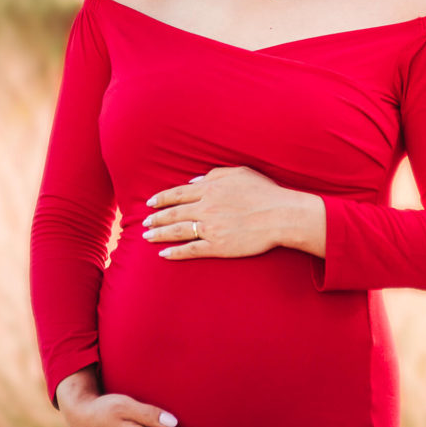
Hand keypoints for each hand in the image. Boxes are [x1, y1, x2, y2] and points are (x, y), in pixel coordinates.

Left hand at [142, 165, 299, 259]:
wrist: (280, 215)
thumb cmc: (264, 191)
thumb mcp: (239, 173)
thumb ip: (214, 174)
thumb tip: (193, 182)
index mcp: (210, 189)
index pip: (178, 193)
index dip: (162, 198)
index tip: (150, 202)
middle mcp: (206, 208)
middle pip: (174, 213)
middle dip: (157, 217)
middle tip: (145, 222)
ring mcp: (210, 228)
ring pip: (178, 231)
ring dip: (160, 234)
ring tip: (147, 236)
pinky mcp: (218, 246)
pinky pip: (191, 250)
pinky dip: (176, 252)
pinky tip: (164, 254)